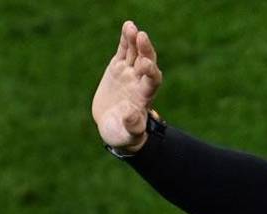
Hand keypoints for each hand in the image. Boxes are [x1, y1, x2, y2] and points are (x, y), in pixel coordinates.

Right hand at [91, 20, 162, 152]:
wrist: (114, 127)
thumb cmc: (123, 135)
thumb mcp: (127, 134)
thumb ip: (132, 126)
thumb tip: (133, 114)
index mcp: (144, 97)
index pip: (152, 81)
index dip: (151, 72)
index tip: (146, 64)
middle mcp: (140, 82)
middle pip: (147, 63)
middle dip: (146, 51)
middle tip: (142, 37)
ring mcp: (130, 73)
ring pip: (136, 53)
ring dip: (135, 41)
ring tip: (131, 27)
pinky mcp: (118, 68)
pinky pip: (124, 51)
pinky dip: (126, 40)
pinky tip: (128, 26)